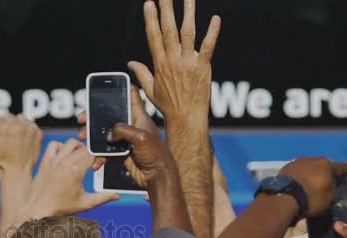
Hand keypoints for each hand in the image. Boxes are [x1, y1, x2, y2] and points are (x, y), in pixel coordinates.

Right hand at [0, 115, 42, 175]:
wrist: (17, 173)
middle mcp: (19, 126)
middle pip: (9, 117)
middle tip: (6, 139)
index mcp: (5, 128)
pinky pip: (30, 124)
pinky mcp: (38, 133)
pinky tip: (23, 140)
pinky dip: (26, 129)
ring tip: (14, 138)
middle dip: (5, 125)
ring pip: (20, 118)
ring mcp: (30, 129)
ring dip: (16, 125)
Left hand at [21, 139, 118, 216]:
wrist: (39, 210)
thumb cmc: (61, 208)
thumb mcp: (86, 203)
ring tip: (78, 158)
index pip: (93, 153)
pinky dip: (60, 146)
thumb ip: (103, 197)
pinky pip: (54, 144)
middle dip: (90, 154)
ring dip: (77, 148)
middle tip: (89, 166)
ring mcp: (54, 160)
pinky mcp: (45, 161)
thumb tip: (117, 195)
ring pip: (70, 142)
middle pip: (84, 147)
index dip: (98, 158)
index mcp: (77, 171)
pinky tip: (63, 156)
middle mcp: (65, 162)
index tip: (97, 167)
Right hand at [77, 87, 164, 175]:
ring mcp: (125, 140)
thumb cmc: (156, 154)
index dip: (121, 88)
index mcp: (138, 117)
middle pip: (109, 115)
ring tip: (83, 139)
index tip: (108, 86)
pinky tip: (95, 162)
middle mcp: (131, 126)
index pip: (131, 96)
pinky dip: (98, 156)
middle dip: (93, 116)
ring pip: (104, 134)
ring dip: (92, 137)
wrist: (157, 178)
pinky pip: (105, 152)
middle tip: (82, 120)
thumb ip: (122, 130)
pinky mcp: (121, 153)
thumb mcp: (140, 137)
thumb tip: (108, 135)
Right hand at [128, 0, 220, 126]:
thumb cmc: (169, 105)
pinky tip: (215, 18)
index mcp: (160, 63)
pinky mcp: (203, 66)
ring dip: (188, 13)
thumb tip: (131, 63)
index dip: (150, 19)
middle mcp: (173, 59)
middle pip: (168, 29)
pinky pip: (208, 46)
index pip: (153, 36)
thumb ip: (141, 73)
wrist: (186, 117)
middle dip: (166, 9)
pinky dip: (212, 32)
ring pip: (187, 32)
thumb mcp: (150, 89)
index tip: (148, 3)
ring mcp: (189, 62)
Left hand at [278, 157, 346, 215]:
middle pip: (323, 164)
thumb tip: (332, 182)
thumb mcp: (329, 197)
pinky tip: (299, 181)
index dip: (345, 170)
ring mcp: (296, 162)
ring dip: (311, 171)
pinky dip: (300, 174)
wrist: (283, 198)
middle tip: (326, 178)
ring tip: (311, 180)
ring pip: (308, 165)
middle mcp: (312, 159)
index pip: (341, 167)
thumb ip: (333, 187)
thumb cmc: (311, 198)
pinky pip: (297, 169)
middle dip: (326, 170)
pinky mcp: (285, 167)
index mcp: (326, 165)